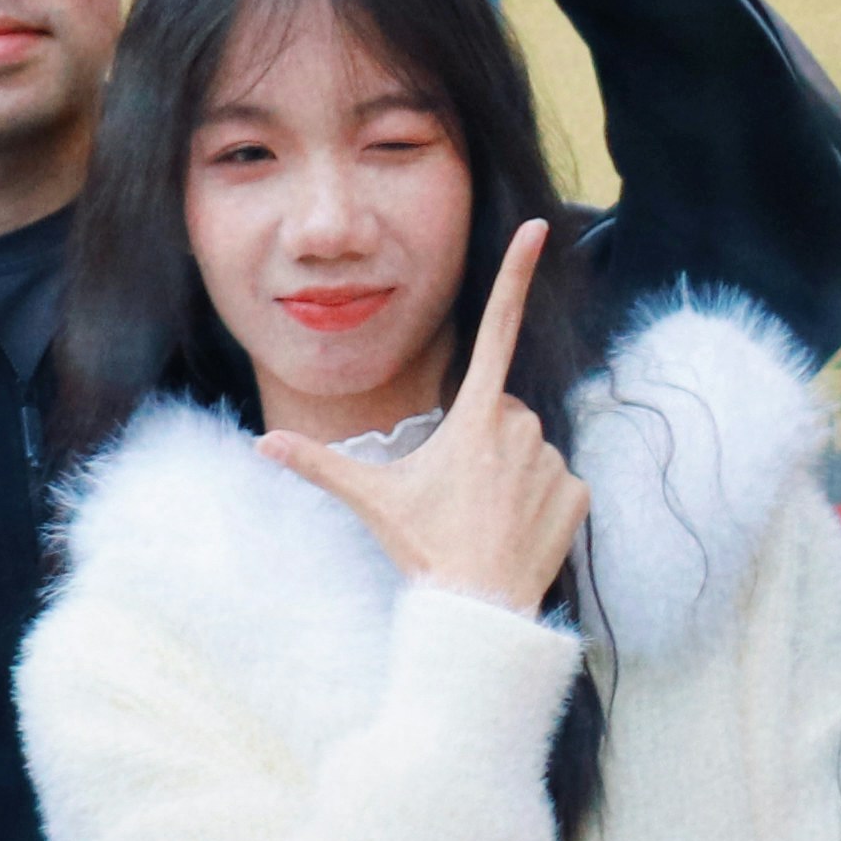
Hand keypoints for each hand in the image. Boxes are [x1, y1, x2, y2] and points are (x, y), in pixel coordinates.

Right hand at [265, 219, 585, 608]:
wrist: (480, 610)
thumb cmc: (426, 548)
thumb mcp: (371, 501)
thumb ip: (318, 464)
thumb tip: (262, 444)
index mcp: (473, 416)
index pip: (495, 329)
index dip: (515, 276)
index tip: (540, 230)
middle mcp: (520, 426)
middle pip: (499, 412)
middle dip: (481, 438)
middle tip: (456, 491)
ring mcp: (553, 460)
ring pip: (527, 449)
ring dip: (507, 472)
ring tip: (481, 517)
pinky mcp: (578, 494)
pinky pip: (557, 484)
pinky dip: (539, 503)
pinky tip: (514, 532)